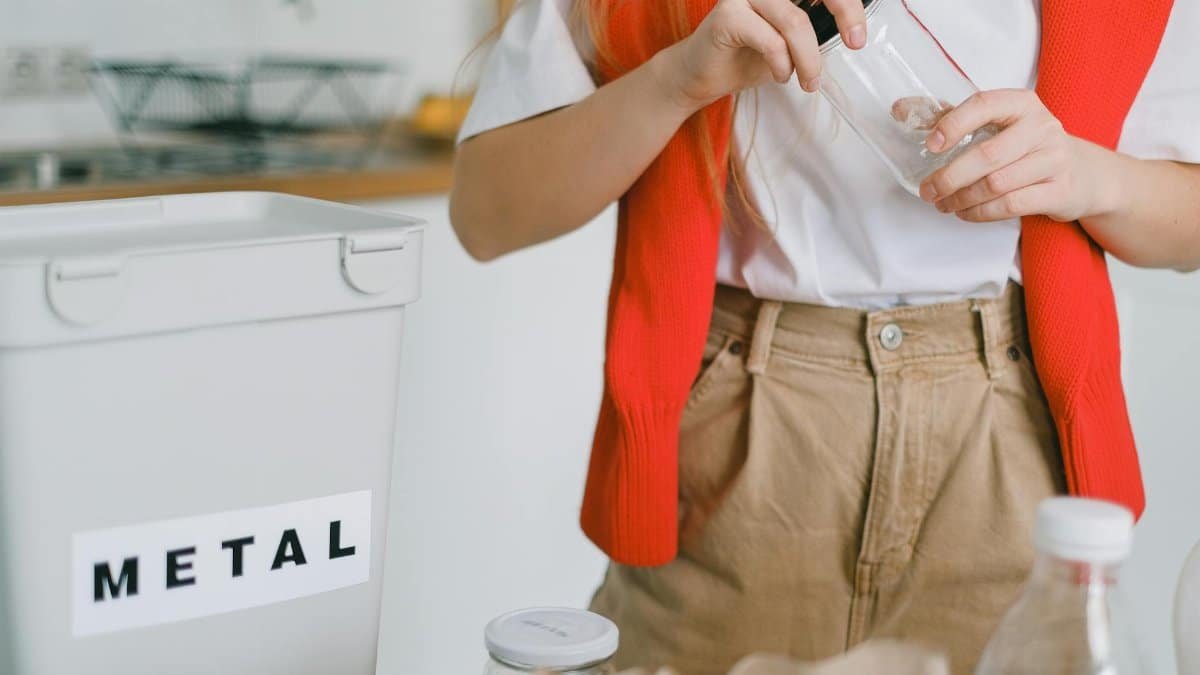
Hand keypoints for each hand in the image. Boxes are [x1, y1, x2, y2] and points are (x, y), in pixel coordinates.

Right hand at [658, 0, 867, 111]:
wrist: (700, 77)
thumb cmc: (745, 57)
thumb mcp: (792, 42)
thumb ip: (816, 27)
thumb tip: (855, 27)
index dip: (848, 3)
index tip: (860, 31)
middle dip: (844, 10)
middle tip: (856, 42)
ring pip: (795, 22)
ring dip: (809, 59)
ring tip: (809, 82)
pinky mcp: (727, 14)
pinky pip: (771, 40)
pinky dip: (782, 64)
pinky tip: (779, 75)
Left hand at [918, 89, 1116, 223]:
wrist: (1083, 173)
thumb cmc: (1026, 146)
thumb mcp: (998, 124)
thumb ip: (951, 116)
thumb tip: (900, 108)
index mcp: (1022, 103)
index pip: (984, 105)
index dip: (953, 124)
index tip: (931, 146)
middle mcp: (1042, 127)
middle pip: (987, 155)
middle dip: (949, 178)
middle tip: (927, 191)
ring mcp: (1055, 159)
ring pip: (996, 184)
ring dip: (962, 199)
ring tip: (943, 204)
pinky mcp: (1060, 191)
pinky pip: (1011, 205)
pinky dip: (980, 213)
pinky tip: (965, 212)